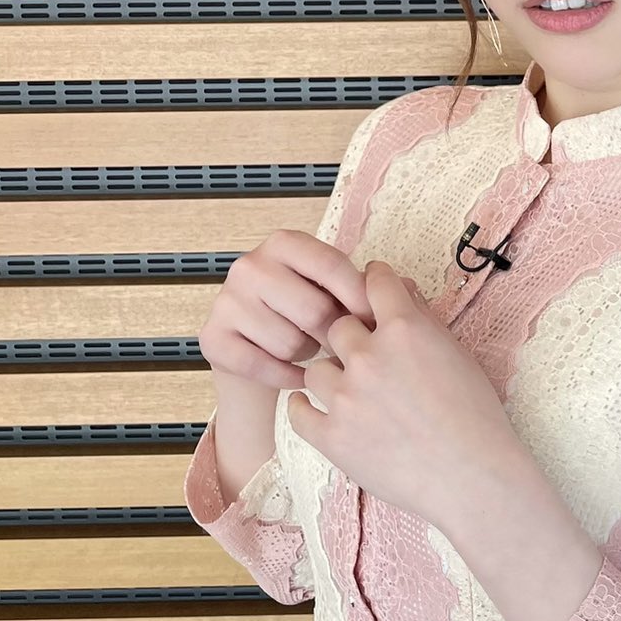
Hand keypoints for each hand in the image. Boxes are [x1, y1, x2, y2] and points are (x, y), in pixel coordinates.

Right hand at [199, 228, 374, 391]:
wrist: (254, 347)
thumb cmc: (306, 314)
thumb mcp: (332, 290)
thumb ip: (365, 287)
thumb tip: (407, 290)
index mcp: (284, 243)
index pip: (332, 266)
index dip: (359, 297)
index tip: (376, 321)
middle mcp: (250, 266)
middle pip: (313, 310)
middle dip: (334, 335)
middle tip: (340, 344)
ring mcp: (227, 301)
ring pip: (289, 343)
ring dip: (307, 355)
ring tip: (309, 349)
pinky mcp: (213, 338)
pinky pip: (263, 367)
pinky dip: (287, 376)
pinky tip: (297, 374)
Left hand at [283, 259, 524, 530]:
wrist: (472, 475)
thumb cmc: (475, 416)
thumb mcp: (458, 354)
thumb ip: (424, 318)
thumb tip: (401, 290)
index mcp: (404, 329)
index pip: (375, 282)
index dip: (375, 283)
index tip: (372, 290)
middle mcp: (368, 356)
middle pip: (337, 327)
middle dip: (352, 339)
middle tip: (369, 358)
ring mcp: (344, 397)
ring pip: (316, 369)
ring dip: (332, 377)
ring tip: (352, 393)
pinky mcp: (330, 436)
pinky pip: (299, 412)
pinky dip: (307, 409)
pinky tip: (321, 410)